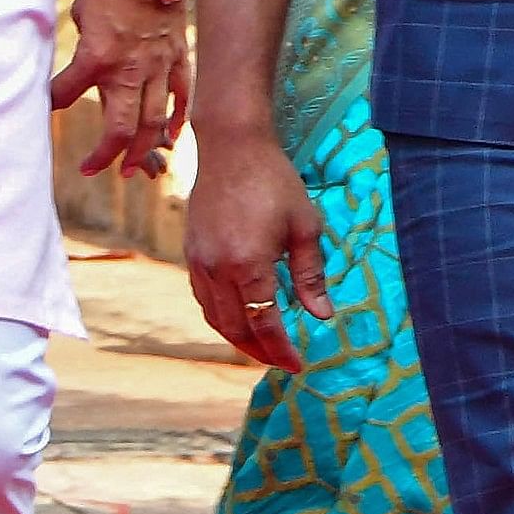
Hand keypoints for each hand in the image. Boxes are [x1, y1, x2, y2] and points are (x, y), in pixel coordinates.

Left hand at [55, 0, 191, 178]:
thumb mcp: (81, 17)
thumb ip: (82, 49)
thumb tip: (77, 71)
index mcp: (97, 57)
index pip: (65, 94)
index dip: (52, 105)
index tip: (46, 110)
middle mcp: (130, 70)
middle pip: (122, 128)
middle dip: (106, 155)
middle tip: (93, 169)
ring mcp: (159, 67)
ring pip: (154, 122)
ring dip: (143, 150)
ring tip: (131, 169)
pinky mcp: (179, 60)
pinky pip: (182, 98)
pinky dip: (178, 120)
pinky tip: (172, 138)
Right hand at [181, 126, 329, 369]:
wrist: (231, 148)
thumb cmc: (275, 182)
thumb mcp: (304, 227)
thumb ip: (310, 275)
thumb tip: (322, 315)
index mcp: (248, 265)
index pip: (264, 323)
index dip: (281, 350)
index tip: (297, 365)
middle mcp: (217, 268)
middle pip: (235, 327)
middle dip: (259, 351)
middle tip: (280, 362)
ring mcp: (199, 261)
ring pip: (214, 316)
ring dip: (236, 337)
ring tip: (260, 348)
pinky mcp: (191, 252)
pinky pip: (202, 297)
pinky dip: (219, 316)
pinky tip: (236, 317)